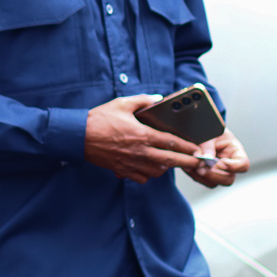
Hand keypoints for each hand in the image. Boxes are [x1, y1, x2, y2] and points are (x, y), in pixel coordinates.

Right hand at [85, 95, 202, 183]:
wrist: (78, 136)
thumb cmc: (99, 119)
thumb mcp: (121, 103)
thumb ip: (143, 100)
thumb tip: (158, 98)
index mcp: (143, 134)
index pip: (173, 143)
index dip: (188, 147)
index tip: (197, 149)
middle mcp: (141, 152)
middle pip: (171, 160)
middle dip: (188, 162)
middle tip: (198, 162)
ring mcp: (132, 163)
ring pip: (159, 171)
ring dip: (168, 167)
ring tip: (172, 161)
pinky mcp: (123, 170)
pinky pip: (143, 178)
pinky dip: (150, 174)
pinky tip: (151, 167)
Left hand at [181, 128, 249, 188]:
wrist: (198, 129)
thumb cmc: (207, 129)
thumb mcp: (209, 132)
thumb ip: (208, 145)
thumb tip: (206, 159)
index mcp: (235, 152)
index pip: (243, 165)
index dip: (234, 167)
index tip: (220, 163)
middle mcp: (228, 165)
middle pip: (228, 179)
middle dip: (214, 176)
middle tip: (201, 169)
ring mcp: (217, 171)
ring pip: (214, 182)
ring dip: (202, 176)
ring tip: (191, 166)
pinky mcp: (205, 173)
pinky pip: (202, 180)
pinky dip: (194, 175)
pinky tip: (187, 166)